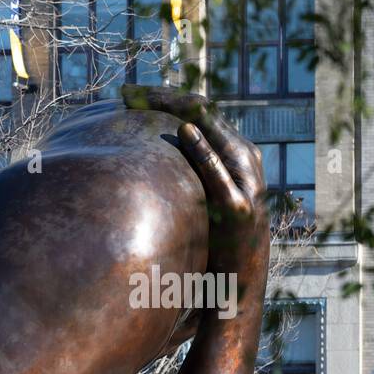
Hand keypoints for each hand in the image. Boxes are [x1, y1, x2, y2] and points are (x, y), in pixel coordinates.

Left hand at [121, 85, 268, 278]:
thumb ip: (189, 172)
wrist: (240, 283)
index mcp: (236, 154)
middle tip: (127, 91)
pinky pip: (220, 173)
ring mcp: (246, 184)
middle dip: (164, 98)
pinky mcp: (239, 208)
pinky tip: (185, 131)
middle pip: (204, 114)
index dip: (165, 98)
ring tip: (148, 99)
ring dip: (180, 112)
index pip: (199, 112)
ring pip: (215, 133)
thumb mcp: (205, 197)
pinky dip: (204, 150)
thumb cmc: (215, 240)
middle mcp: (244, 161)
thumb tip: (152, 157)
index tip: (128, 93)